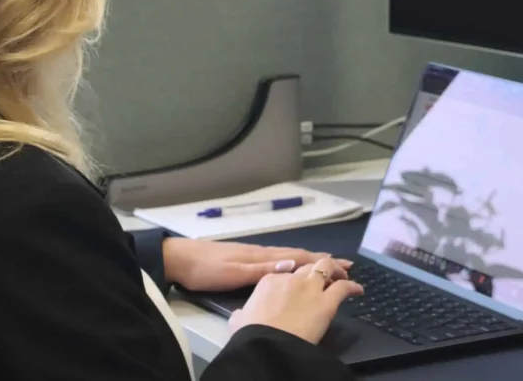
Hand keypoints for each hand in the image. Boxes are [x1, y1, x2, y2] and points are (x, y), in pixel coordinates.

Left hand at [162, 237, 352, 291]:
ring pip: (287, 255)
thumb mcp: (232, 272)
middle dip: (320, 260)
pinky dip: (291, 261)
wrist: (179, 259)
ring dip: (307, 260)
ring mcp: (252, 253)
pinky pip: (276, 258)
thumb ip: (261, 269)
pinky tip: (291, 265)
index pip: (297, 257)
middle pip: (296, 254)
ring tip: (325, 264)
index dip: (320, 261)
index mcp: (260, 255)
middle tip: (343, 264)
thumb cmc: (205, 269)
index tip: (343, 264)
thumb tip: (292, 265)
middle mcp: (259, 251)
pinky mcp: (244, 258)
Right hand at [228, 257, 363, 343]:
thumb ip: (242, 313)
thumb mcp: (239, 319)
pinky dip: (352, 287)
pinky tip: (358, 290)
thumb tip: (241, 315)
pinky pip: (343, 288)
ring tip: (343, 276)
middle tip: (325, 275)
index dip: (295, 277)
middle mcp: (291, 278)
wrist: (267, 343)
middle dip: (317, 268)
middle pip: (308, 266)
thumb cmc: (251, 333)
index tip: (299, 284)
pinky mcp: (326, 302)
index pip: (286, 273)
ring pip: (326, 267)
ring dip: (335, 270)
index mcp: (269, 281)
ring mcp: (309, 288)